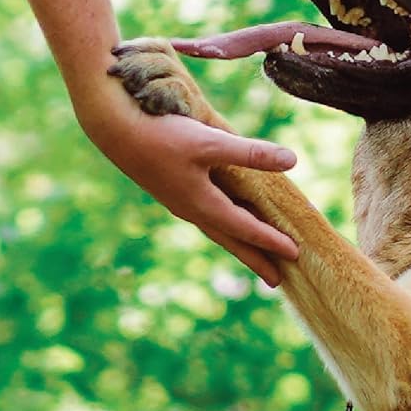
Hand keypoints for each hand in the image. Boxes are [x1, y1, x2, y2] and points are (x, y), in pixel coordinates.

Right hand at [76, 85, 299, 287]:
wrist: (115, 129)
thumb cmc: (163, 136)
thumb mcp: (211, 143)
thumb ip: (251, 153)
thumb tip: (292, 160)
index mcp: (204, 205)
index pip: (246, 229)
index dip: (272, 241)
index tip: (295, 254)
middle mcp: (193, 210)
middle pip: (232, 240)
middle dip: (255, 258)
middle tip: (276, 280)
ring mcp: (181, 202)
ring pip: (217, 230)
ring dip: (238, 244)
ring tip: (255, 255)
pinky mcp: (173, 190)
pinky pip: (206, 217)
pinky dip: (223, 225)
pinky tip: (224, 220)